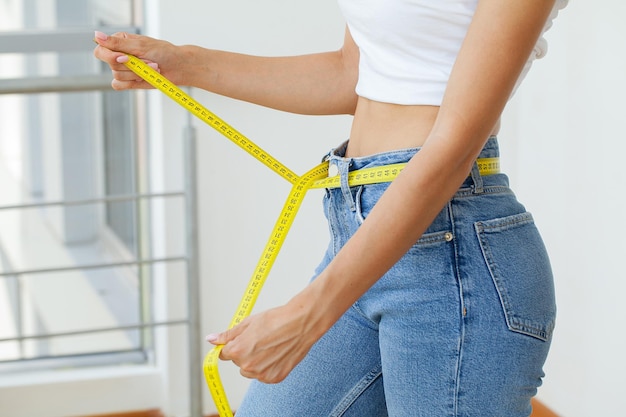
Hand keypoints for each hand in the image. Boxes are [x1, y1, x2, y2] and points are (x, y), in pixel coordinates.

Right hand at [93, 31, 183, 89]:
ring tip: (151, 68)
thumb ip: (117, 43)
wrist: (178, 67)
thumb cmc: (164, 52)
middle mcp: (119, 55)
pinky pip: (119, 85)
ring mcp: (124, 69)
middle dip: (132, 65)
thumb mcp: (140, 45)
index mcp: (120, 42)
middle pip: (112, 65)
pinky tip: (144, 78)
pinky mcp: (129, 82)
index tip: (126, 57)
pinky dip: (131, 83)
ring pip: (118, 76)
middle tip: (149, 61)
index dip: (110, 56)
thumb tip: (96, 35)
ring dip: (137, 74)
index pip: (100, 50)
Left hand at [206, 301, 324, 383]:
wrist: (301, 324)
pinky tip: (277, 353)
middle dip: (245, 352)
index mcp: (237, 351)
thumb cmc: (276, 320)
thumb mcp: (248, 323)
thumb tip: (211, 339)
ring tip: (270, 345)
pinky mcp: (274, 378)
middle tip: (261, 339)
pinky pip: (264, 374)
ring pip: (251, 369)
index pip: (225, 353)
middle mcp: (247, 366)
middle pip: (238, 362)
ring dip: (256, 361)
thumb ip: (228, 335)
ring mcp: (261, 374)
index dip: (233, 344)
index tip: (242, 340)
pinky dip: (269, 366)